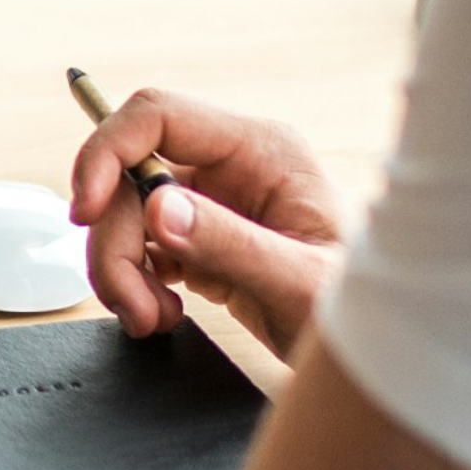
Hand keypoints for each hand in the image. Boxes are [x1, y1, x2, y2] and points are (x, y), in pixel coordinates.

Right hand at [69, 86, 347, 361]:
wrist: (385, 352)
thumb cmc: (364, 311)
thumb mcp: (301, 284)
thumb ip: (230, 243)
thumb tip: (159, 208)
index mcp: (262, 151)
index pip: (157, 117)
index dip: (107, 152)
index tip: (85, 208)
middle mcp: (233, 167)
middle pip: (130, 177)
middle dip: (115, 241)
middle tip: (131, 304)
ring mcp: (216, 203)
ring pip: (127, 215)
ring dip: (121, 269)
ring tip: (152, 318)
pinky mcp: (204, 239)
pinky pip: (141, 246)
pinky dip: (136, 283)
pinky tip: (164, 312)